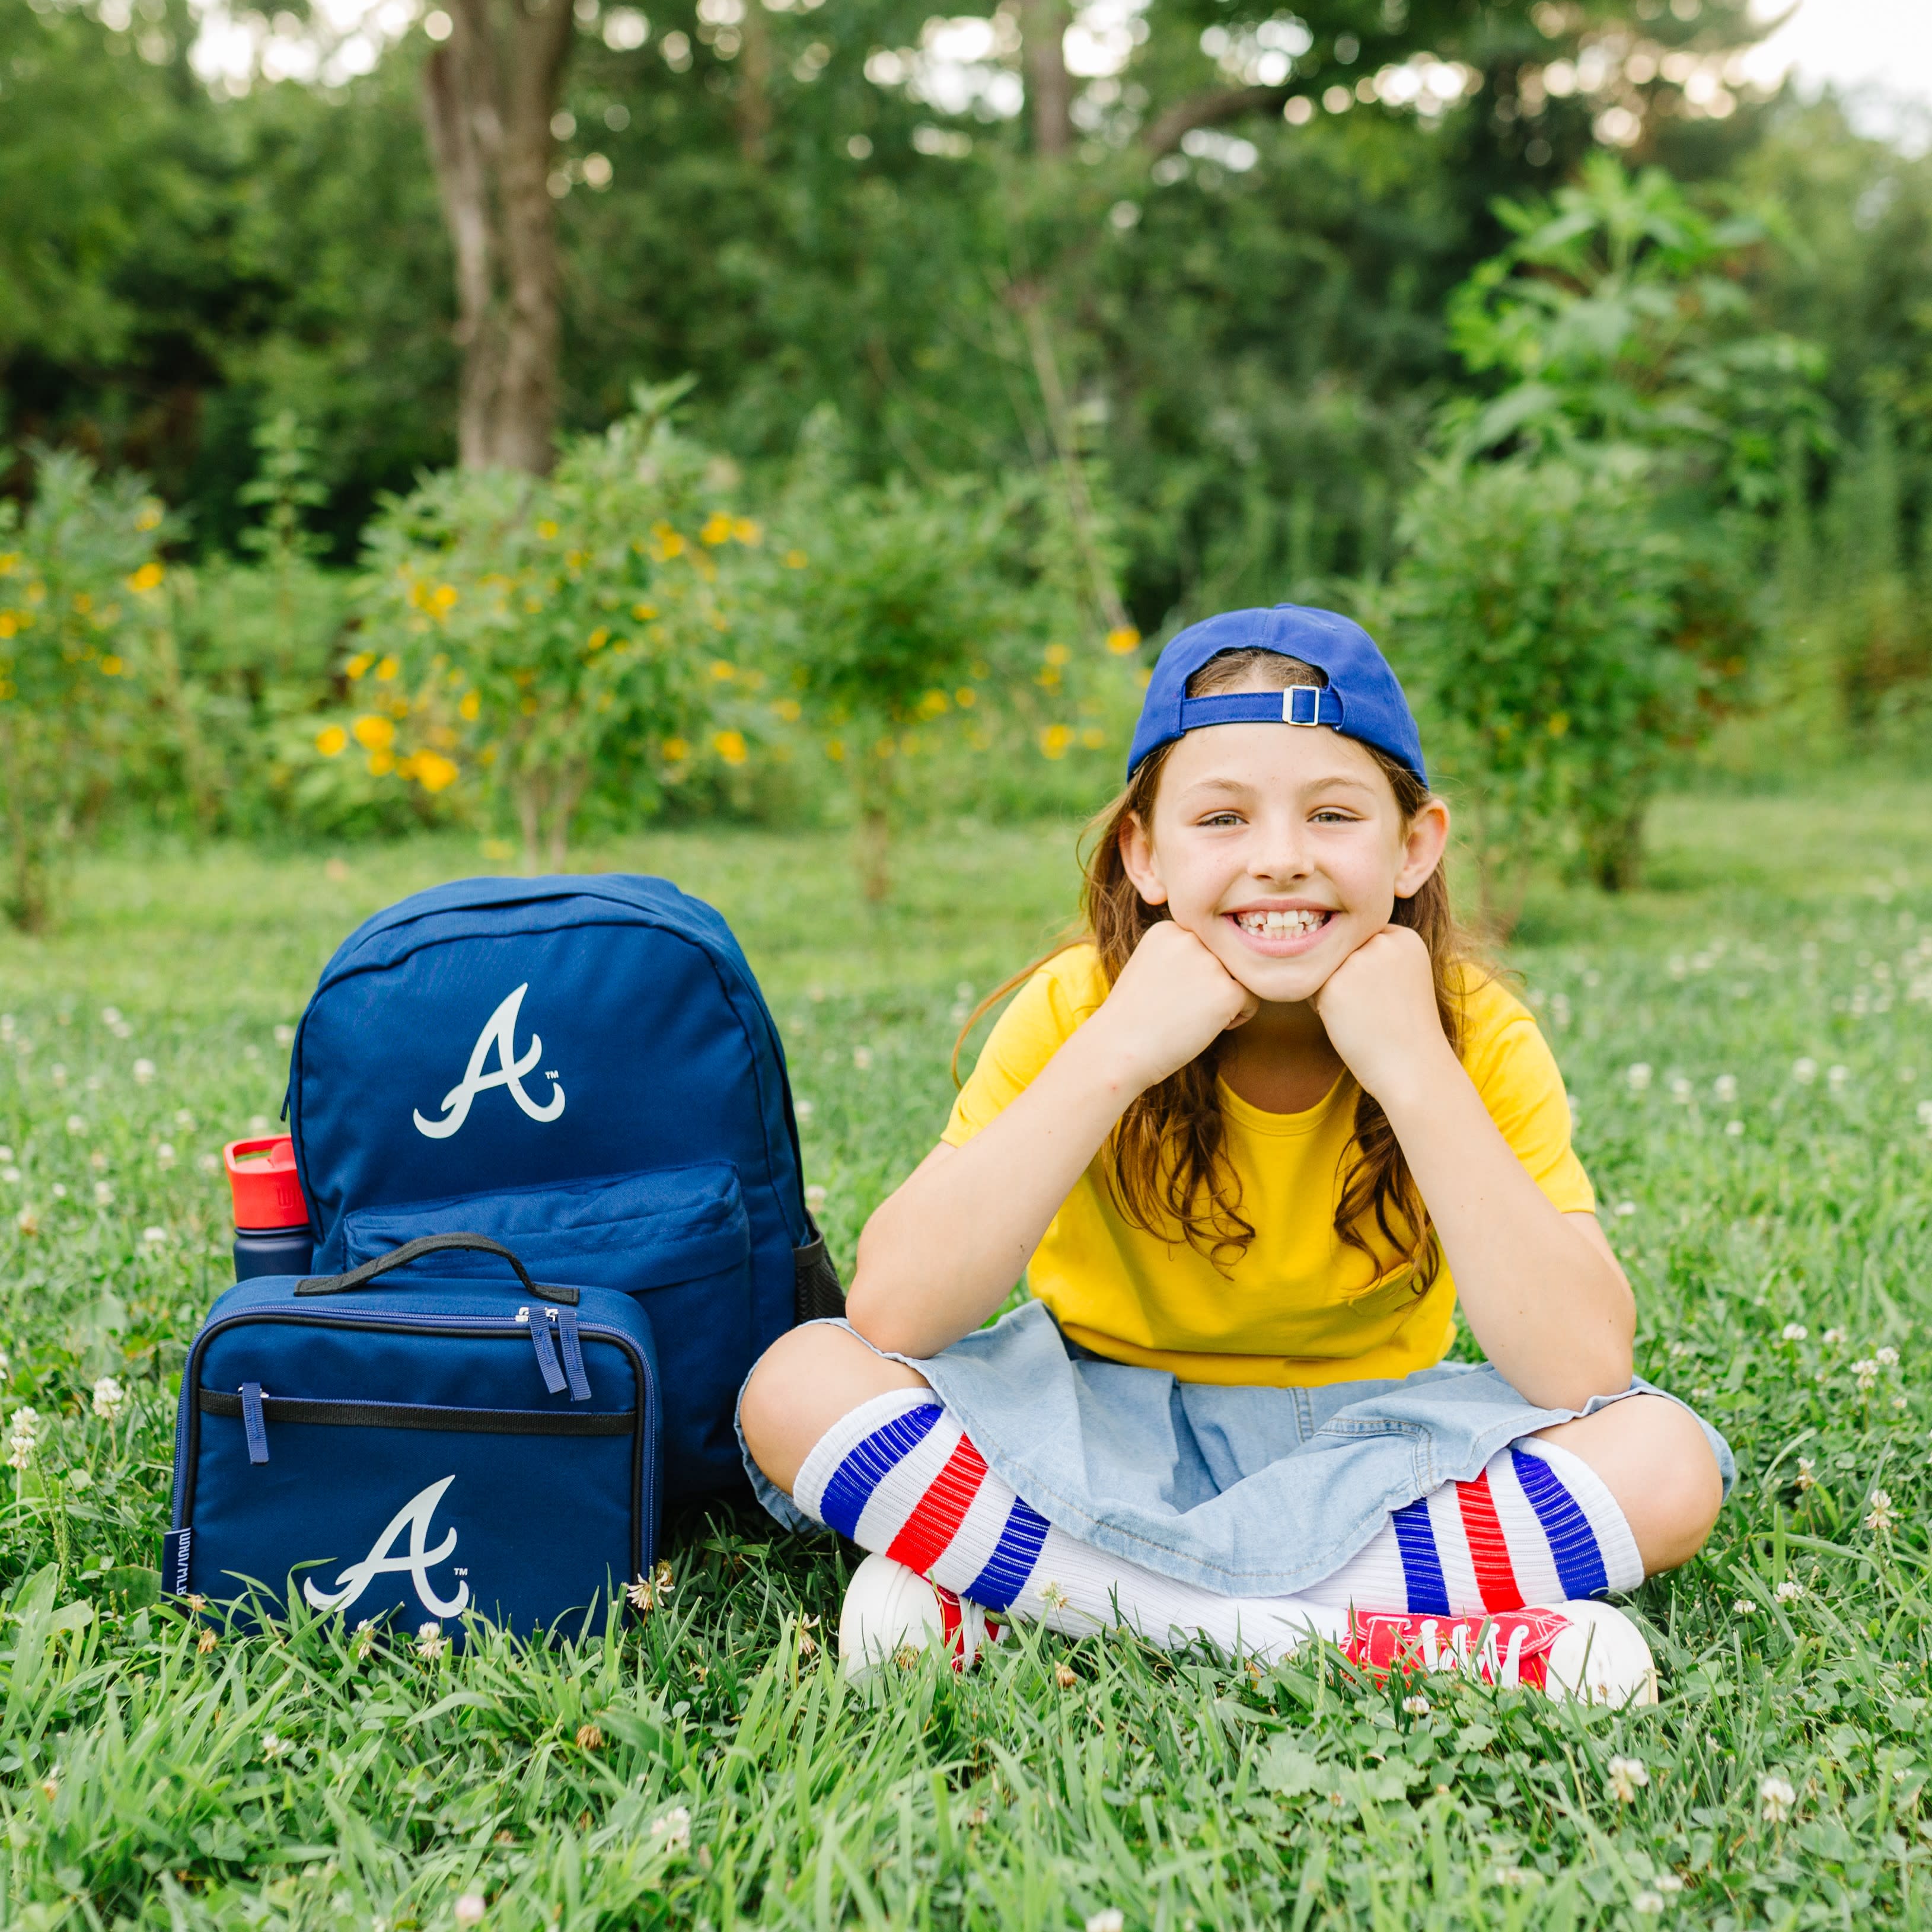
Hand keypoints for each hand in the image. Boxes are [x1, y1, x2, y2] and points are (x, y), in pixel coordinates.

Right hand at [1091, 920, 1259, 1091]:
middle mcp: (1190, 938)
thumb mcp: (1150, 967)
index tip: (1170, 993)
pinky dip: (1236, 1018)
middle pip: (1224, 958)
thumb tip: (1224, 958)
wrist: (1118, 1049)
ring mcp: (1210, 963)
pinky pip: (1251, 1001)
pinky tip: (1204, 1027)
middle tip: (1181, 1007)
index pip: (1205, 944)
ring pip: (1241, 977)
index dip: (1194, 972)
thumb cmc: (1134, 1018)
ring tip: (1191, 1016)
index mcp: (1169, 928)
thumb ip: (1181, 954)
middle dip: (1212, 983)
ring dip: (1224, 999)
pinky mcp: (1227, 990)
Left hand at [1309, 924, 1455, 1107]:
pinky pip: (1311, 987)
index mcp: (1404, 938)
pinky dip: (1321, 1005)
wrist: (1413, 1068)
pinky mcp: (1333, 985)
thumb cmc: (1406, 1028)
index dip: (1365, 966)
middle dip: (1346, 973)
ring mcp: (1357, 962)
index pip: (1364, 938)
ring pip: (1325, 966)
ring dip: (1331, 987)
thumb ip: (1377, 953)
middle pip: (1343, 949)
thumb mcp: (1404, 977)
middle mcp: (1381, 942)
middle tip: (1368, 1005)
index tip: (1381, 992)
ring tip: (1358, 1013)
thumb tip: (1329, 944)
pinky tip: (1345, 1022)